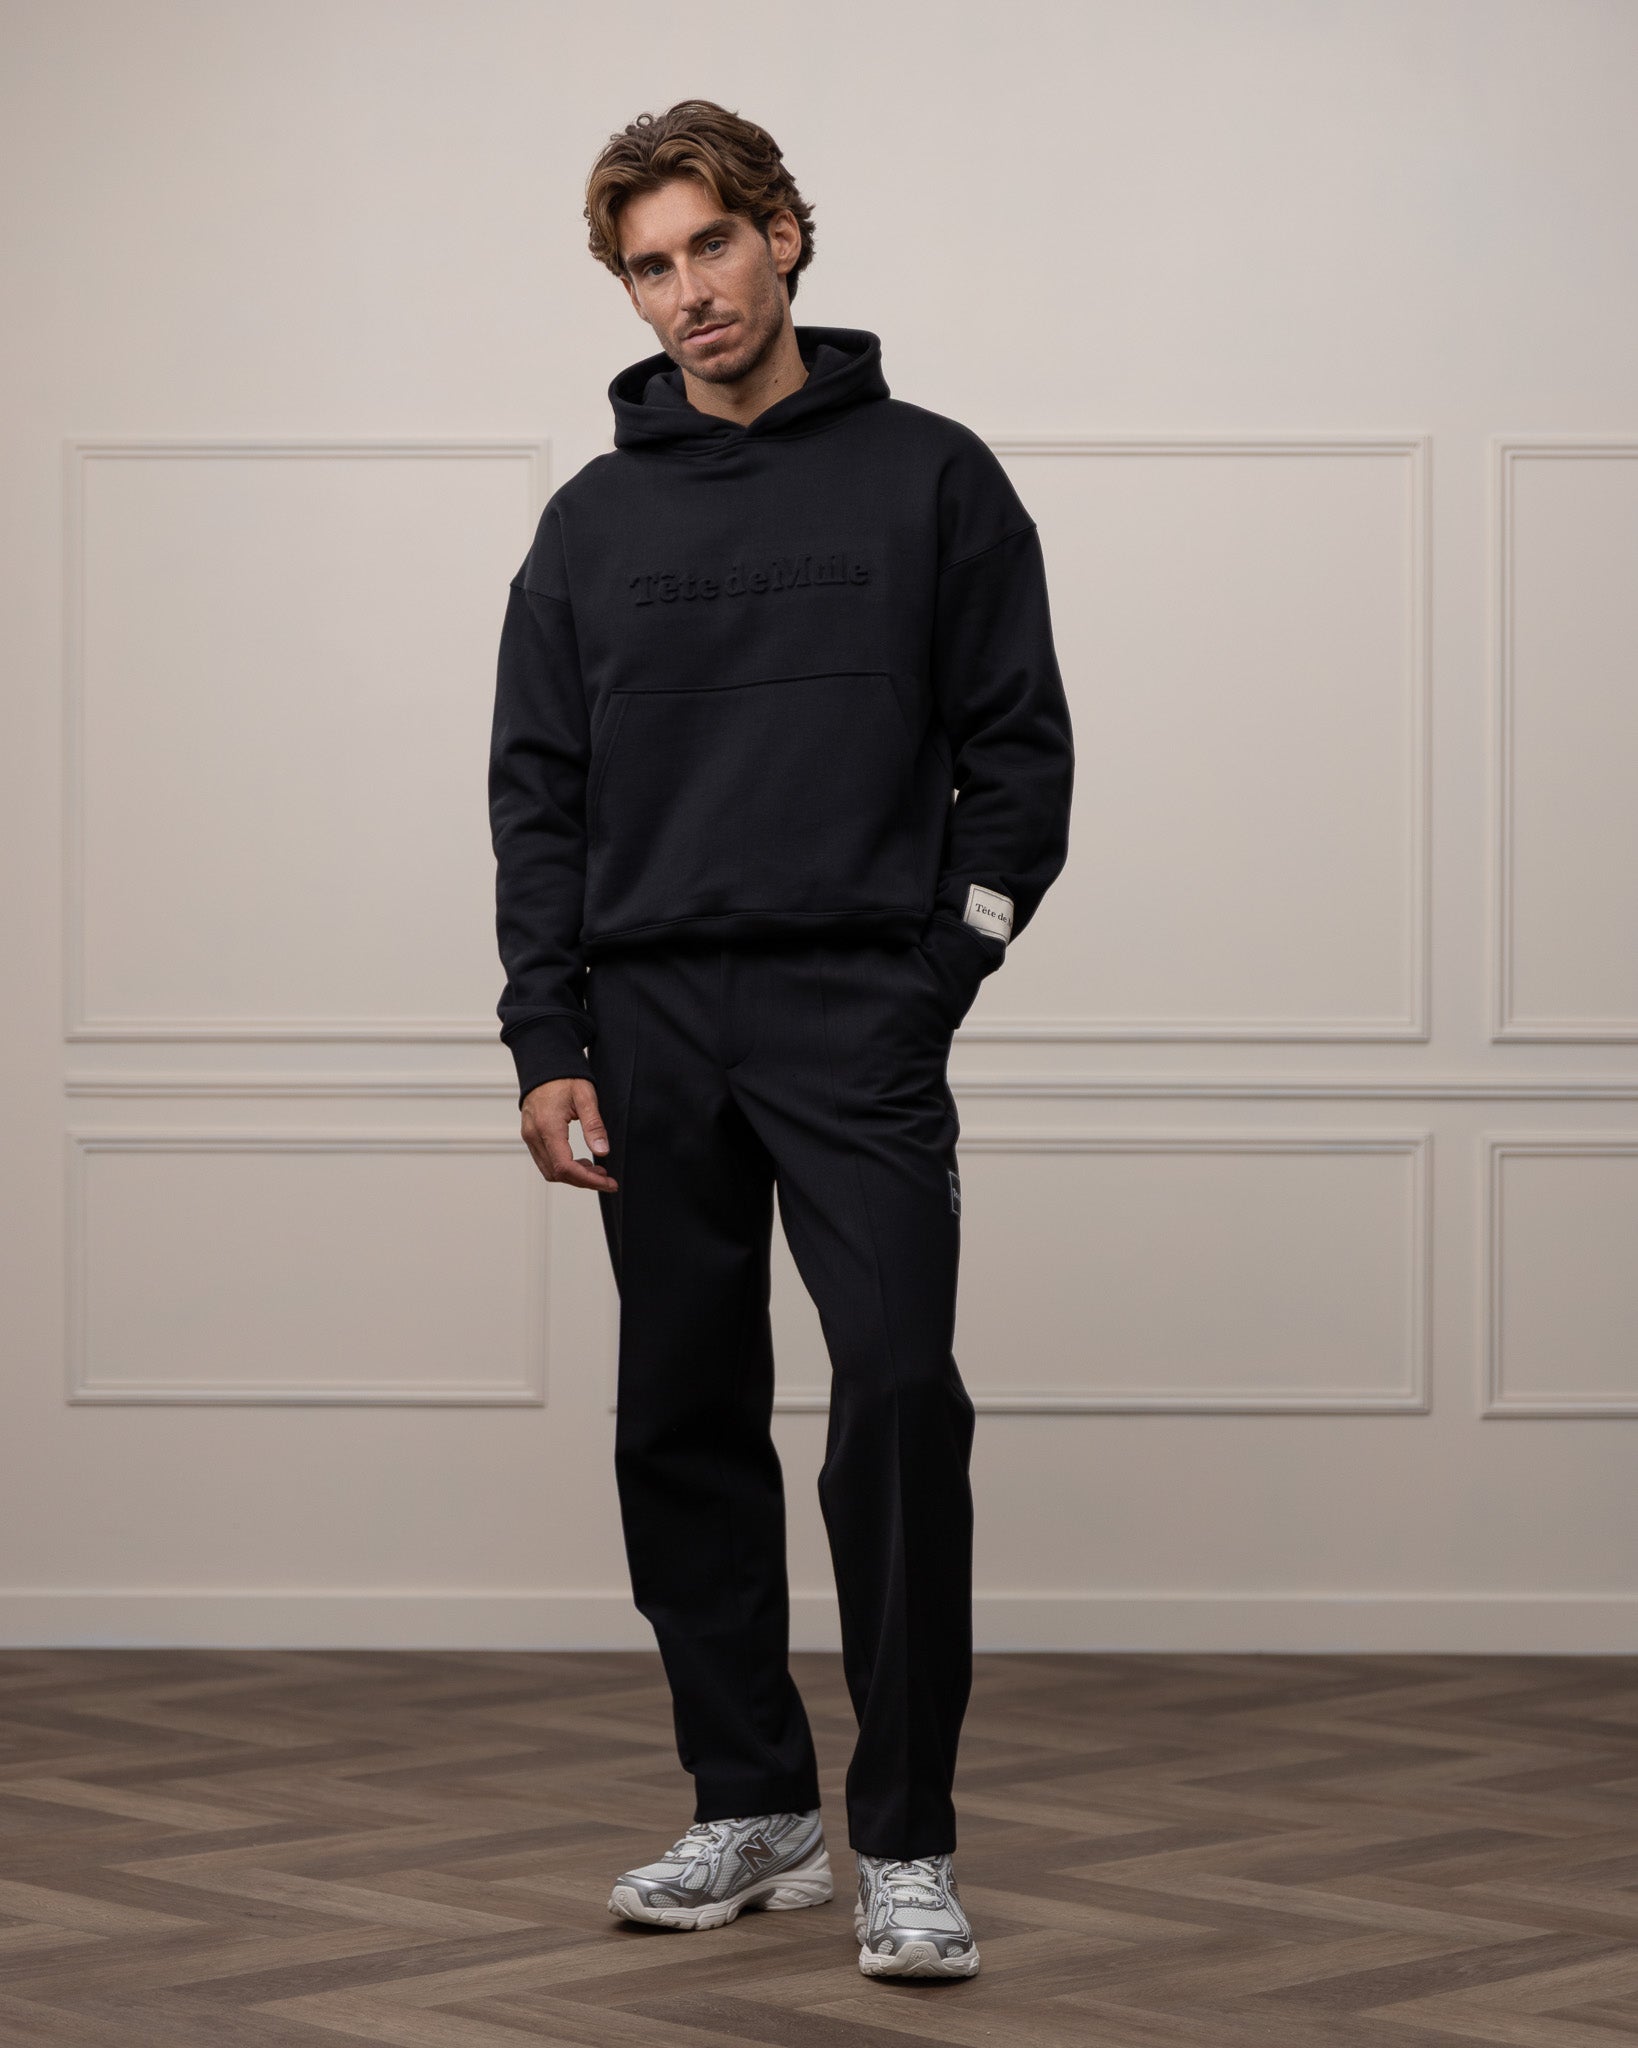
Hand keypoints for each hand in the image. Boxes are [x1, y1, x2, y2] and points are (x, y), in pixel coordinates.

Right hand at [520, 1076, 617, 1191]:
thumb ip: (594, 1125)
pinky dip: (564, 1167)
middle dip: (583, 1181)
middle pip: (557, 1174)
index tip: (609, 1183)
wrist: (544, 1064)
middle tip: (607, 1178)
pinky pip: (545, 1161)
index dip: (588, 1180)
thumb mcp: (586, 1097)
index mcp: (548, 1127)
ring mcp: (529, 1136)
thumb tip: (602, 1152)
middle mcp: (534, 1135)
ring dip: (573, 1176)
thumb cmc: (565, 1077)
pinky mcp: (531, 1136)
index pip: (565, 1167)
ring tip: (597, 1170)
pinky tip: (581, 1162)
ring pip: (549, 1171)